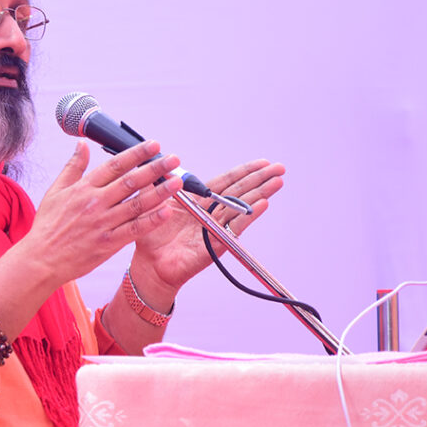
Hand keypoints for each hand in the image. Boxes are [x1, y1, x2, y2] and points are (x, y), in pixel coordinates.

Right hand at [7, 140, 183, 290]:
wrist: (41, 259)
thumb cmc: (47, 226)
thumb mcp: (55, 191)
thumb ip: (73, 167)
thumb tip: (82, 144)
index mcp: (84, 188)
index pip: (115, 165)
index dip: (136, 153)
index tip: (153, 145)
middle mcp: (95, 203)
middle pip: (131, 181)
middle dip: (155, 168)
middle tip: (174, 159)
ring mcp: (103, 223)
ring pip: (137, 204)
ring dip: (160, 191)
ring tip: (177, 181)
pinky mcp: (108, 243)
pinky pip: (135, 230)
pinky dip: (152, 220)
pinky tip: (167, 211)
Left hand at [130, 159, 284, 294]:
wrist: (147, 263)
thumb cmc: (149, 235)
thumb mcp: (153, 203)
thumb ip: (159, 183)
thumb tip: (162, 164)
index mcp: (198, 201)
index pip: (225, 182)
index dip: (244, 171)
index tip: (263, 162)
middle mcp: (210, 213)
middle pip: (239, 192)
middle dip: (259, 179)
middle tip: (279, 168)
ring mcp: (215, 228)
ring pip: (240, 207)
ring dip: (260, 193)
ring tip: (276, 182)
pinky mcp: (215, 244)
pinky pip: (233, 227)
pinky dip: (247, 215)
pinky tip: (262, 204)